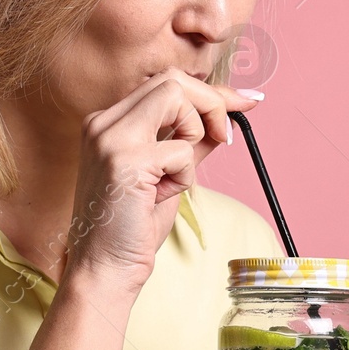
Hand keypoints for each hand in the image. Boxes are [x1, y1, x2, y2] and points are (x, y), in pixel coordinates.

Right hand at [62, 69, 261, 295]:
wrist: (105, 269)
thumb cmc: (133, 228)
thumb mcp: (170, 175)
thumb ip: (192, 143)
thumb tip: (227, 119)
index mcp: (109, 123)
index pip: (166, 84)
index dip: (211, 92)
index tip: (245, 102)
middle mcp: (103, 122)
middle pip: (173, 80)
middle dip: (212, 104)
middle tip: (224, 137)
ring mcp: (110, 137)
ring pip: (176, 95)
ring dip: (195, 133)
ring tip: (178, 174)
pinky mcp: (124, 160)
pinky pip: (181, 149)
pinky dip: (186, 175)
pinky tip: (162, 196)